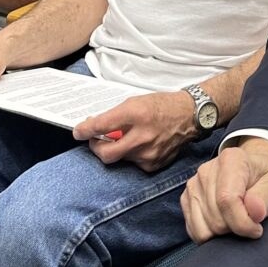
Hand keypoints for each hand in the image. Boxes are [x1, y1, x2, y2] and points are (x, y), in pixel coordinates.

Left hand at [73, 91, 197, 171]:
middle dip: (96, 147)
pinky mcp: (154, 164)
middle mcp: (142, 136)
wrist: (190, 116)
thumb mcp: (135, 102)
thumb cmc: (162, 106)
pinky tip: (139, 145)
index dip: (85, 129)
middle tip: (95, 140)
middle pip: (106, 153)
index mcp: (136, 114)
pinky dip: (131, 155)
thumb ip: (115, 116)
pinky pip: (133, 163)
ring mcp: (148, 153)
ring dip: (116, 150)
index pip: (102, 125)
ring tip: (124, 138)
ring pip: (119, 159)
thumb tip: (95, 126)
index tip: (78, 131)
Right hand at [180, 138, 267, 242]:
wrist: (252, 168)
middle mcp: (206, 170)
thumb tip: (254, 212)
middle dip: (235, 229)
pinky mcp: (187, 198)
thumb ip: (265, 198)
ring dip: (223, 233)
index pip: (227, 200)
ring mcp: (194, 184)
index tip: (257, 229)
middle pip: (216, 218)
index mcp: (231, 159)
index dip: (243, 223)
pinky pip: (194, 229)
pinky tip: (224, 222)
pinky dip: (210, 234)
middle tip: (249, 221)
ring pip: (204, 228)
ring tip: (237, 219)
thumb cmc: (264, 176)